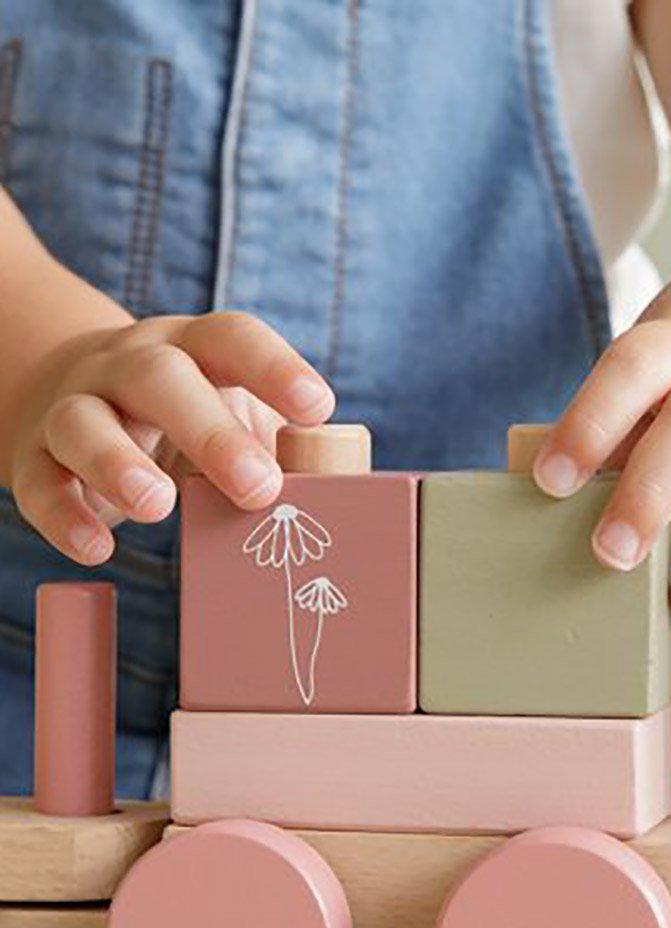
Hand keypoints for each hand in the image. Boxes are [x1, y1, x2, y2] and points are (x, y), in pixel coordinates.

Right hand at [9, 312, 333, 564]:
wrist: (63, 389)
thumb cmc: (182, 414)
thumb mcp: (232, 413)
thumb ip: (280, 447)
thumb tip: (339, 497)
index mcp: (193, 349)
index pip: (233, 338)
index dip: (275, 367)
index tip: (317, 407)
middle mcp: (129, 366)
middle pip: (161, 379)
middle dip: (211, 431)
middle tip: (259, 489)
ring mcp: (76, 406)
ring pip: (85, 422)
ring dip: (120, 463)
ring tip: (158, 507)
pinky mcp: (33, 455)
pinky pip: (39, 481)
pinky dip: (64, 514)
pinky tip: (96, 548)